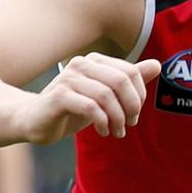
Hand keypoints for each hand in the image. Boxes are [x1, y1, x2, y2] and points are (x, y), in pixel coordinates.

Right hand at [18, 53, 159, 142]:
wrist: (34, 121)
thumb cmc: (73, 108)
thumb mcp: (106, 95)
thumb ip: (129, 80)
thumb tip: (157, 65)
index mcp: (95, 61)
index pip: (131, 72)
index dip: (140, 95)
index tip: (135, 114)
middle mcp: (82, 64)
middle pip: (122, 81)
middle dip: (132, 105)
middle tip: (130, 124)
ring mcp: (68, 78)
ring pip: (107, 95)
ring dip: (118, 118)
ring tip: (117, 131)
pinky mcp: (58, 96)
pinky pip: (91, 107)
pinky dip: (103, 121)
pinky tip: (103, 131)